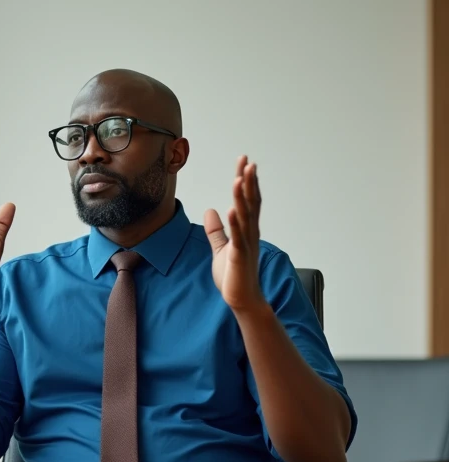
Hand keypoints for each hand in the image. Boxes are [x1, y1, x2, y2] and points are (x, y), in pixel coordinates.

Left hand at [204, 156, 265, 313]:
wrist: (242, 299)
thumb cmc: (234, 276)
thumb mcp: (220, 249)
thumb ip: (216, 230)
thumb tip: (210, 210)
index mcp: (246, 230)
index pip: (247, 201)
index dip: (246, 182)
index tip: (244, 163)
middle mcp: (250, 234)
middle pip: (250, 203)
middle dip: (248, 182)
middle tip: (247, 161)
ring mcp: (246, 245)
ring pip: (245, 216)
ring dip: (242, 198)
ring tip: (239, 178)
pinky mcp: (240, 257)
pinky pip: (238, 238)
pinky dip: (235, 223)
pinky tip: (232, 210)